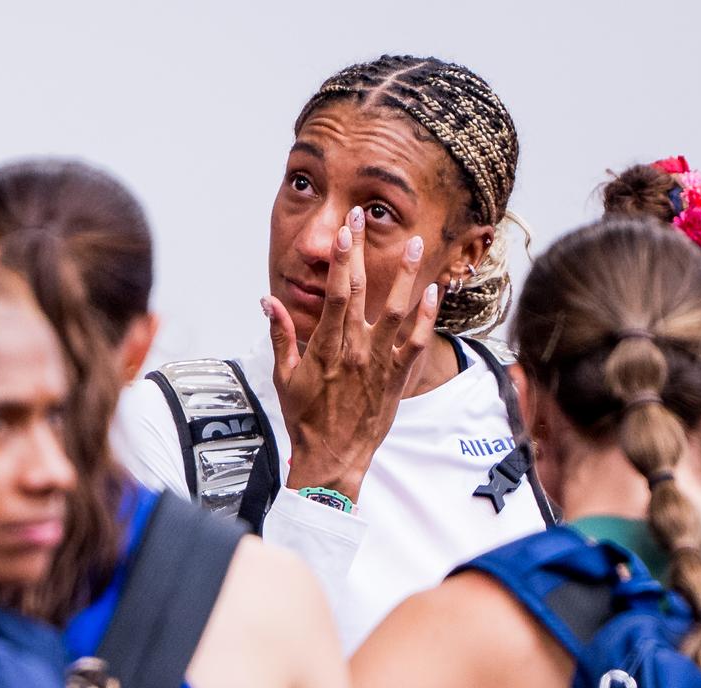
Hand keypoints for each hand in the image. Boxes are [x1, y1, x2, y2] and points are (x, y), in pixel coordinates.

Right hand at [265, 207, 439, 501]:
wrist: (332, 457)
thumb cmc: (305, 419)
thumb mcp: (284, 376)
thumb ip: (280, 335)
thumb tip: (267, 302)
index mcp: (325, 347)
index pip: (335, 293)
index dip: (340, 259)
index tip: (344, 231)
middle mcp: (354, 350)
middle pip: (361, 290)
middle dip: (361, 251)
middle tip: (363, 217)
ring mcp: (378, 363)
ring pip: (395, 311)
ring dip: (406, 275)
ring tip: (415, 242)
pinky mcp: (396, 378)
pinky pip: (415, 343)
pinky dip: (426, 317)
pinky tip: (433, 292)